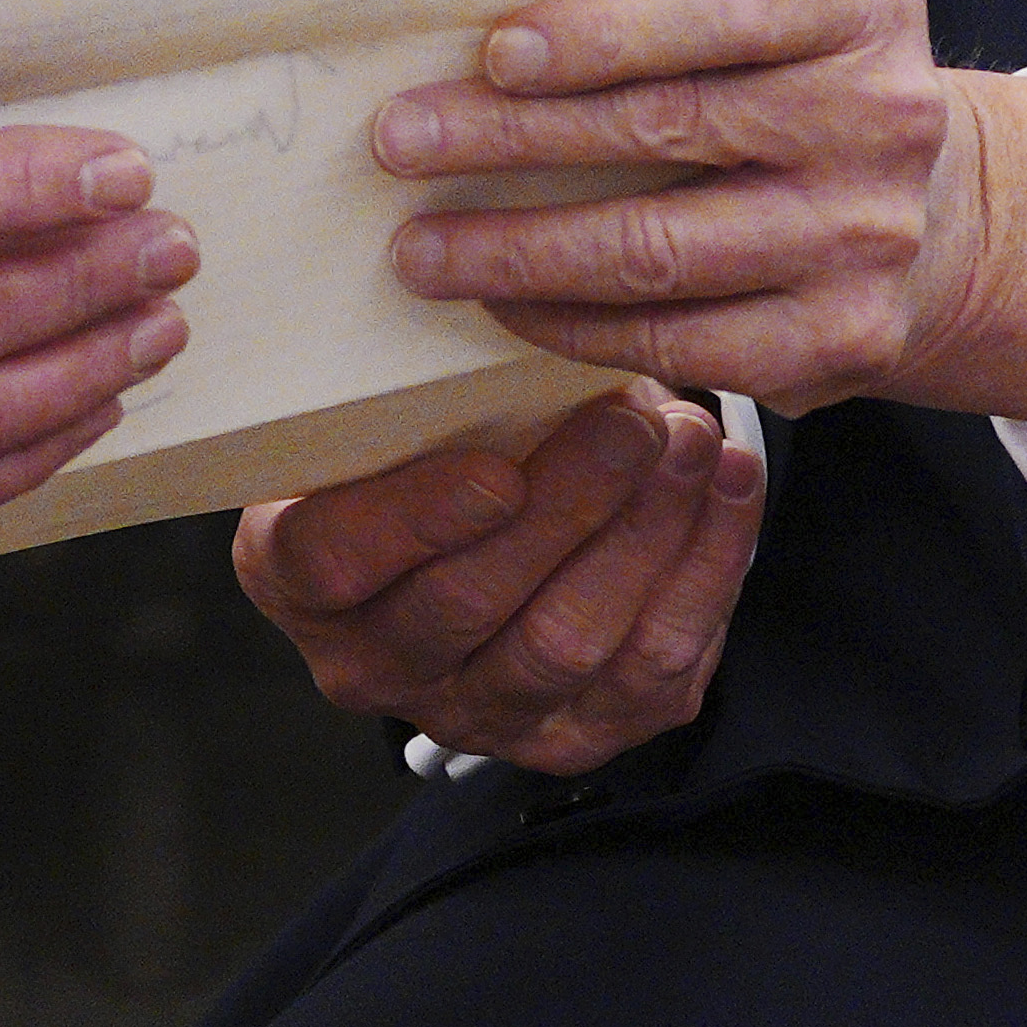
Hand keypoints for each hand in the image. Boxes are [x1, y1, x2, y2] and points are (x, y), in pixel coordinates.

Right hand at [239, 381, 758, 772]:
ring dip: (643, 538)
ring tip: (690, 446)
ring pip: (566, 644)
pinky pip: (650, 672)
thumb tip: (523, 292)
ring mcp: (475, 711)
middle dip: (565, 508)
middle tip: (630, 424)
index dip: (417, 520)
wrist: (467, 539)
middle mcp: (375, 661)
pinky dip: (701, 575)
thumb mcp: (385, 407)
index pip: (337, 560)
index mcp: (298, 575)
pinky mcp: (573, 733)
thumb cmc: (424, 444)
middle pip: (467, 604)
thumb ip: (420, 380)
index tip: (497, 470)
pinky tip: (728, 491)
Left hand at [372, 0, 1026, 427]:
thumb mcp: (773, 3)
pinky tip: (506, 303)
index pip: (721, 8)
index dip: (603, 33)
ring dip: (518, 252)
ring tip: (423, 247)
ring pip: (659, 252)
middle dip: (513, 139)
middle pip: (666, 129)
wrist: (939, 208)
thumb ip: (667, 7)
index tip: (497, 54)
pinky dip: (574, 325)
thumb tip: (482, 50)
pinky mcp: (842, 338)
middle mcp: (881, 115)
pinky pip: (680, 343)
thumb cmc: (802, 80)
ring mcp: (866, 237)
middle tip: (404, 142)